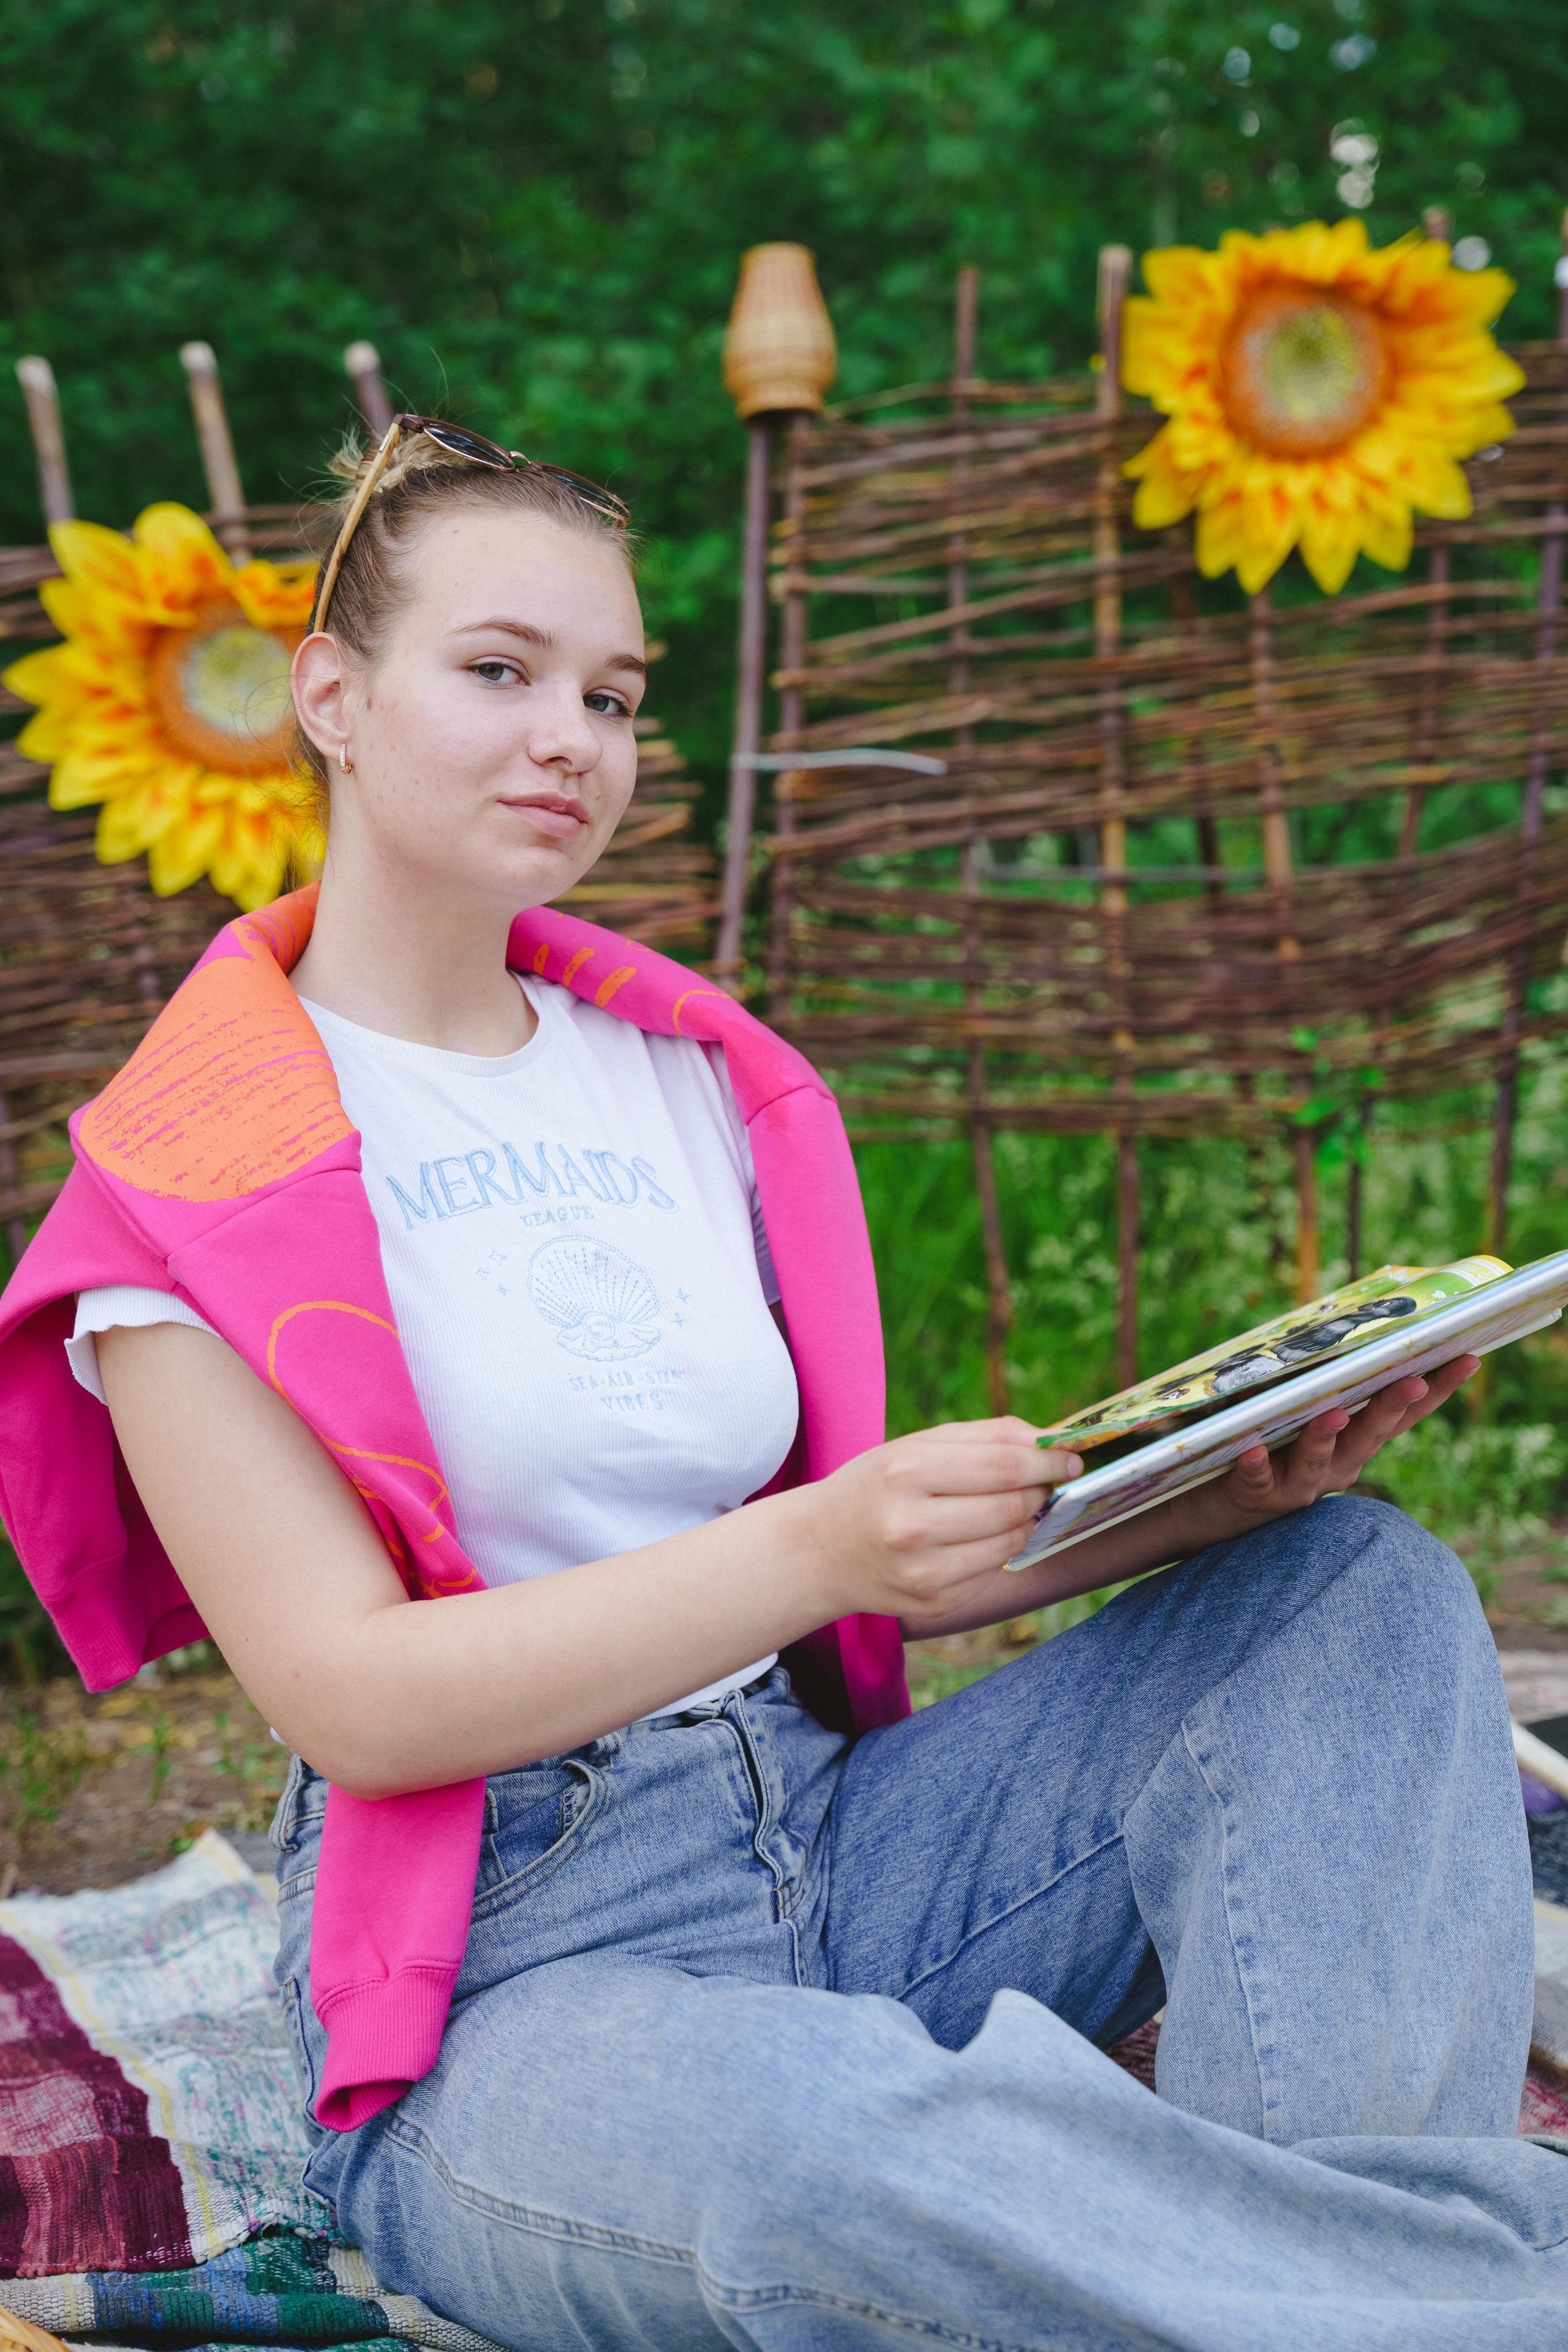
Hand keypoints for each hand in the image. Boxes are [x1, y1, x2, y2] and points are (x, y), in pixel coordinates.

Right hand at [800, 1417, 1081, 1630]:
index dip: (1046, 1460)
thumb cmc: (875, 1487)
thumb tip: (1051, 1440)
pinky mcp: (935, 1602)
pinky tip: (976, 1538)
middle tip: (1042, 1481)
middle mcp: (912, 1524)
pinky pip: (994, 1570)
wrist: (819, 1551)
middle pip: (1012, 1505)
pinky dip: (998, 1550)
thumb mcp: (914, 1446)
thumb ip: (984, 1437)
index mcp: (905, 1471)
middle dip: (1038, 1490)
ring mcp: (924, 1571)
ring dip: (1023, 1521)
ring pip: (1011, 1542)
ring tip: (1007, 1507)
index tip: (1069, 1457)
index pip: (1002, 1465)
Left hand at [1169, 1352, 1479, 1551]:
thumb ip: (1324, 1384)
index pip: (1402, 1415)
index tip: (1468, 1357)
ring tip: (1333, 1412)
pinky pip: (1258, 1479)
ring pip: (1319, 1460)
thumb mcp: (1303, 1416)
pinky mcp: (1255, 1495)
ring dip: (1326, 1435)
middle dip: (1391, 1405)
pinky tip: (1253, 1449)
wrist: (1212, 1510)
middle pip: (1369, 1435)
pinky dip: (1257, 1464)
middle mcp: (1336, 1467)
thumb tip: (1342, 1328)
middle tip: (1413, 1379)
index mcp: (1353, 1443)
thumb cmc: (1266, 1450)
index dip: (1436, 1389)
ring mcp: (1298, 1485)